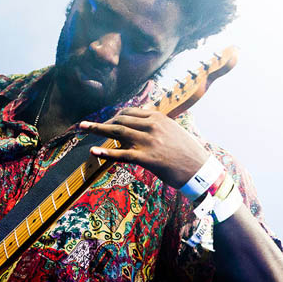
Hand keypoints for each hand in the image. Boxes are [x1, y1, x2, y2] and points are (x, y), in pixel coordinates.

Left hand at [79, 108, 209, 187]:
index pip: (129, 112)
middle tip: (88, 127)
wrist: (200, 169)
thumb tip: (143, 117)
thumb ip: (157, 124)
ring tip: (82, 128)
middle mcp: (152, 126)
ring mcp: (149, 141)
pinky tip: (93, 151)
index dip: (114, 117)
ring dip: (97, 129)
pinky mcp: (147, 158)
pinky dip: (106, 152)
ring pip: (117, 132)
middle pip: (120, 119)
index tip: (105, 122)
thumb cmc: (187, 152)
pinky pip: (122, 154)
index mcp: (158, 117)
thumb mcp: (173, 131)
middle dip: (102, 122)